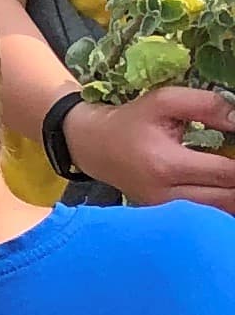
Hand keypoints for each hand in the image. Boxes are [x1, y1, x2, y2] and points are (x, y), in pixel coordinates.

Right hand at [53, 84, 234, 208]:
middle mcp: (165, 195)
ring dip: (230, 194)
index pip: (225, 172)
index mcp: (167, 165)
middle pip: (226, 199)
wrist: (93, 146)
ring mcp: (162, 209)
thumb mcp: (165, 100)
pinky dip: (219, 203)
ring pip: (216, 212)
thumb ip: (208, 106)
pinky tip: (223, 186)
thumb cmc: (130, 121)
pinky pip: (201, 214)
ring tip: (229, 175)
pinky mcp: (161, 214)